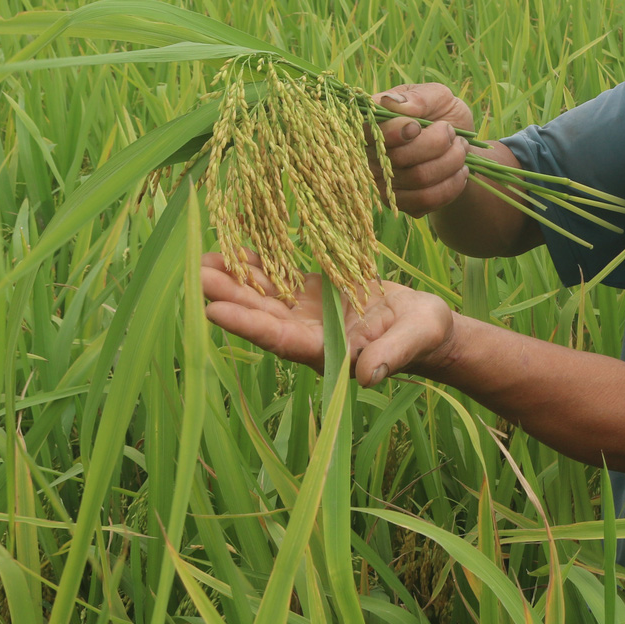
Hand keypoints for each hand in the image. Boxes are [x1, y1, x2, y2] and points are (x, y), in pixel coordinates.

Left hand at [201, 250, 457, 385]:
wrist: (427, 327)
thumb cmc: (423, 337)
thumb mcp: (413, 341)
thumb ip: (390, 356)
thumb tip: (368, 376)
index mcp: (326, 349)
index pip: (279, 338)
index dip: (247, 324)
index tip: (214, 310)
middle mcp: (308, 334)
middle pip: (262, 315)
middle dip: (230, 295)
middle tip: (197, 275)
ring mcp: (308, 314)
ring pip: (266, 296)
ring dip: (237, 278)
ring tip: (206, 258)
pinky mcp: (314, 296)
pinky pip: (281, 279)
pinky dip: (261, 264)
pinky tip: (239, 247)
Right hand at [373, 83, 475, 216]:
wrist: (460, 146)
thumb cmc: (443, 114)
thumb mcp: (438, 97)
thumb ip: (418, 97)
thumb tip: (392, 104)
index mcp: (376, 123)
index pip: (371, 132)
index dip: (394, 132)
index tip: (418, 125)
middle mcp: (374, 154)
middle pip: (398, 158)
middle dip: (436, 144)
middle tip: (452, 133)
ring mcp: (385, 182)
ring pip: (418, 179)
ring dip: (450, 162)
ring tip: (461, 149)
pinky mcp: (402, 202)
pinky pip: (427, 200)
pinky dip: (452, 184)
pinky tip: (460, 171)